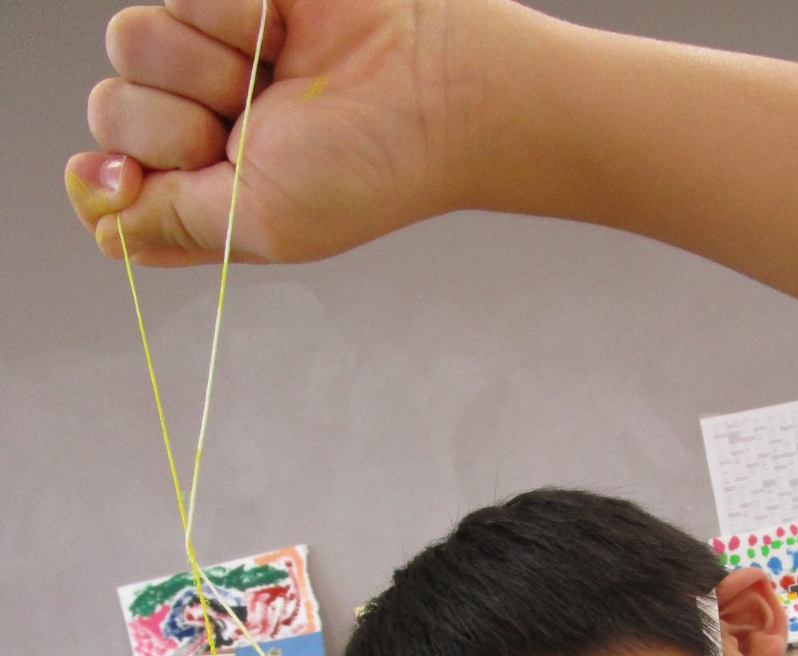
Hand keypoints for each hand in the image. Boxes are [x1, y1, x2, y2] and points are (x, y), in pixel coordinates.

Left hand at [65, 0, 495, 265]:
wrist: (433, 85)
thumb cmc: (366, 169)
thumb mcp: (255, 224)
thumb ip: (164, 222)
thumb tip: (95, 219)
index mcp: (202, 193)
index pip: (105, 186)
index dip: (105, 181)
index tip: (130, 177)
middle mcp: (198, 123)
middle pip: (107, 111)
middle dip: (171, 126)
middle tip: (246, 133)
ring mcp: (209, 54)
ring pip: (129, 45)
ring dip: (202, 67)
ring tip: (270, 77)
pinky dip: (228, 15)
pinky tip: (283, 31)